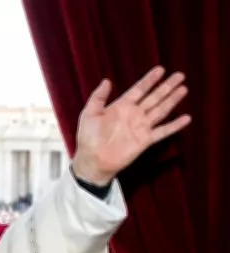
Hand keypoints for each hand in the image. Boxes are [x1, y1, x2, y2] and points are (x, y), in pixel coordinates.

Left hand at [72, 66, 190, 184]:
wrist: (92, 159)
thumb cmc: (88, 137)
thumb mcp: (89, 113)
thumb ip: (98, 97)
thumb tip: (106, 80)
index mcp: (121, 106)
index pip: (139, 89)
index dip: (149, 80)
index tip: (160, 69)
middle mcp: (134, 114)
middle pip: (154, 97)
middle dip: (166, 86)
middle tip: (180, 75)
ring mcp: (141, 127)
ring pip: (161, 110)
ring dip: (172, 100)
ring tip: (184, 89)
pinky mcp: (145, 140)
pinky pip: (163, 131)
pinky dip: (174, 125)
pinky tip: (186, 118)